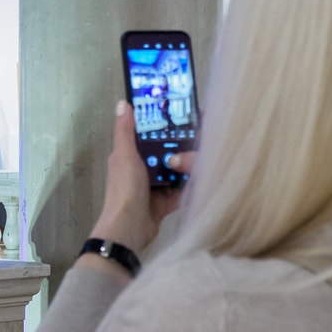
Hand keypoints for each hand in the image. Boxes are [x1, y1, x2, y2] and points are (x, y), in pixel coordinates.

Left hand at [90, 101, 193, 252]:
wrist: (130, 228)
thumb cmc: (125, 189)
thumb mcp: (125, 156)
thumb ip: (125, 131)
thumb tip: (123, 103)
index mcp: (129, 156)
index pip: (147, 134)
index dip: (162, 123)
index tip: (181, 112)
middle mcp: (141, 169)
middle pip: (165, 152)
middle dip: (180, 144)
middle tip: (203, 132)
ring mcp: (153, 186)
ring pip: (175, 170)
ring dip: (188, 164)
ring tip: (209, 150)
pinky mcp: (165, 202)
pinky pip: (181, 190)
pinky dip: (191, 185)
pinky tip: (206, 174)